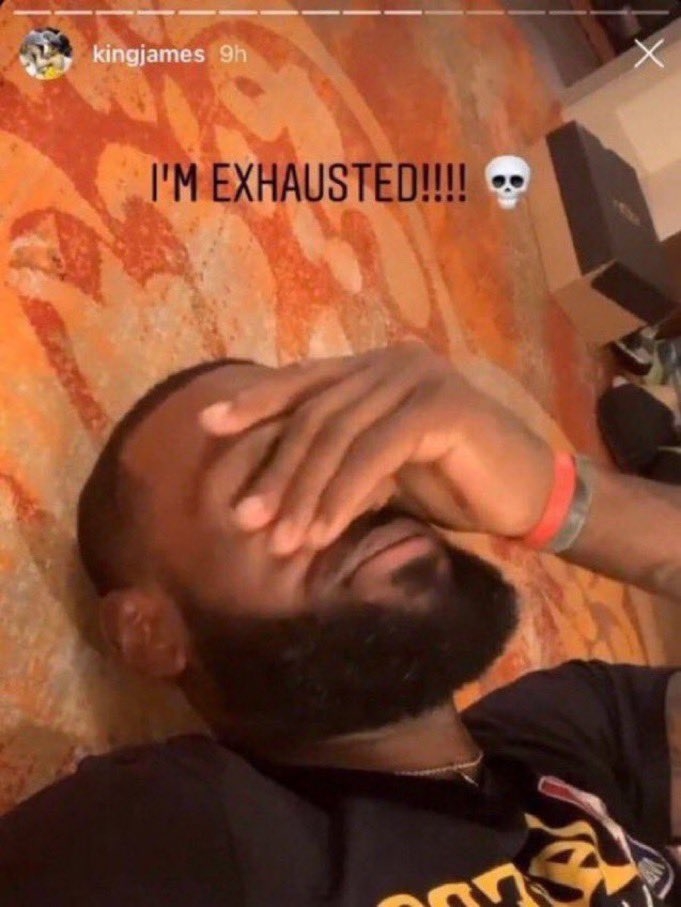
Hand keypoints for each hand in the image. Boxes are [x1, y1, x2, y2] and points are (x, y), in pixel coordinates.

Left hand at [199, 343, 555, 553]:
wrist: (528, 493)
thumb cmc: (454, 482)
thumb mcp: (381, 471)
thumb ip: (336, 464)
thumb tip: (271, 494)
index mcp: (375, 367)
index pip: (305, 381)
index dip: (256, 400)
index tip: (209, 424)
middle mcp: (393, 361)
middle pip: (316, 412)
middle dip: (277, 469)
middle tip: (247, 518)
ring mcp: (419, 378)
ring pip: (340, 433)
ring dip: (305, 492)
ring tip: (282, 540)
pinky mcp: (441, 406)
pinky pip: (376, 452)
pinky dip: (344, 494)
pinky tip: (325, 531)